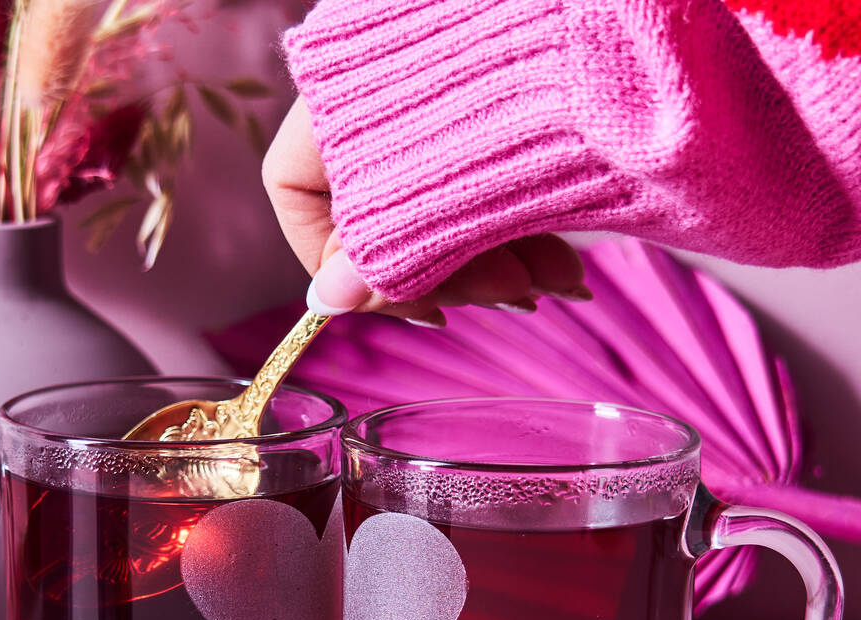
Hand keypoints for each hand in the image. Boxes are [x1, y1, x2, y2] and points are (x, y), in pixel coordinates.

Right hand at [262, 97, 589, 323]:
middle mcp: (372, 91)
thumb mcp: (434, 200)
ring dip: (502, 257)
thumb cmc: (507, 92)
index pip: (298, 197)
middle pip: (384, 210)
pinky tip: (566, 263)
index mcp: (330, 100)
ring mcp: (430, 86)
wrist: (606, 14)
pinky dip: (523, 222)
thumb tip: (322, 305)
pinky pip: (486, 173)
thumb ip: (376, 260)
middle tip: (516, 298)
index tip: (417, 307)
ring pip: (444, 198)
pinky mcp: (493, 85)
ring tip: (559, 283)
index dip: (347, 270)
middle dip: (456, 273)